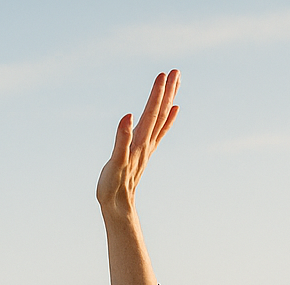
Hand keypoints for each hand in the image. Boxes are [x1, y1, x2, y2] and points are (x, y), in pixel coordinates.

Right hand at [97, 70, 178, 223]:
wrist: (118, 207)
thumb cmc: (113, 186)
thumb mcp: (114, 162)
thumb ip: (121, 139)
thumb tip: (127, 117)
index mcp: (139, 142)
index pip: (151, 113)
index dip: (157, 94)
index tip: (164, 74)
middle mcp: (146, 142)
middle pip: (160, 113)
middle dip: (167, 92)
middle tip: (176, 71)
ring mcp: (147, 147)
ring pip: (161, 119)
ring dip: (168, 100)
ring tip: (175, 83)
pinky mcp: (143, 153)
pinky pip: (159, 131)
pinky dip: (168, 119)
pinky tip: (173, 110)